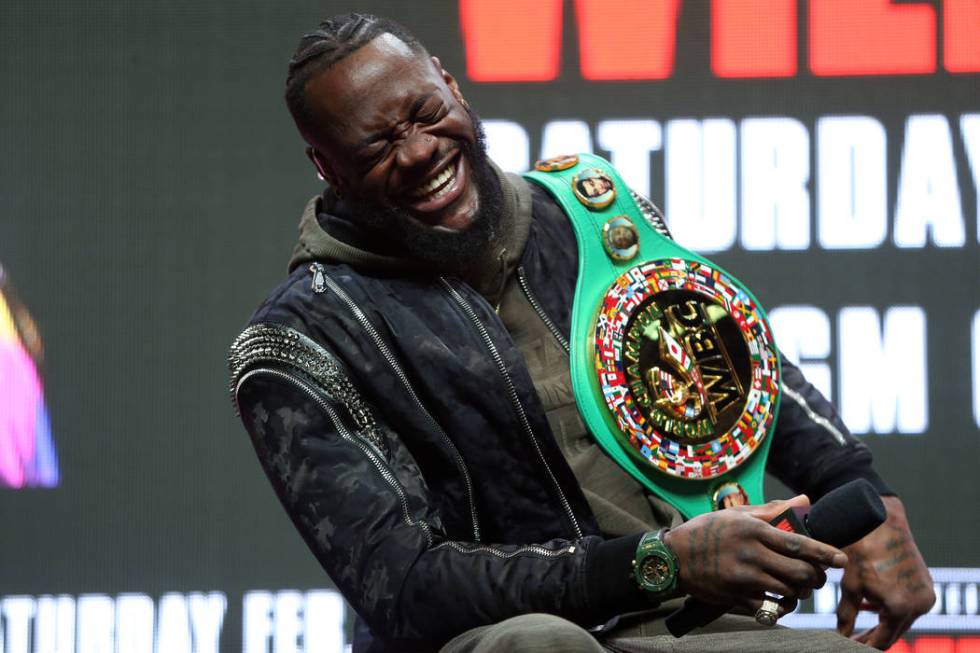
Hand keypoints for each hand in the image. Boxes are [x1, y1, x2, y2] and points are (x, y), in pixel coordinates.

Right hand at [664, 495, 847, 615]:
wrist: (672, 556)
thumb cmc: (706, 531)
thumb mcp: (736, 514)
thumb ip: (773, 510)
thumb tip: (805, 501)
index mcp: (752, 530)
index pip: (798, 543)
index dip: (824, 553)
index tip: (841, 559)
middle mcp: (750, 554)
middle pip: (799, 572)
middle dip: (815, 577)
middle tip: (817, 575)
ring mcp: (742, 578)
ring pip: (788, 591)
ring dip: (800, 592)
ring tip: (800, 587)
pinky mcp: (735, 597)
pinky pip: (769, 608)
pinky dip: (780, 607)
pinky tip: (781, 601)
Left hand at [836, 496, 934, 649]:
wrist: (881, 521)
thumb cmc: (861, 550)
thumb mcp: (850, 585)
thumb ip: (846, 615)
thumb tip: (841, 636)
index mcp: (900, 608)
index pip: (883, 640)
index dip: (864, 644)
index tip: (848, 645)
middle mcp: (919, 604)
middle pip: (894, 632)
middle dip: (873, 636)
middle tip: (852, 638)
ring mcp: (926, 594)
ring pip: (901, 619)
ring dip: (882, 622)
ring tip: (858, 624)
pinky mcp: (926, 584)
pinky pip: (908, 604)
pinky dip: (891, 607)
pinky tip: (870, 606)